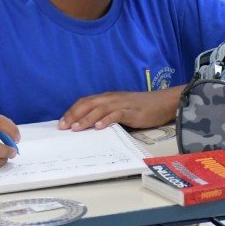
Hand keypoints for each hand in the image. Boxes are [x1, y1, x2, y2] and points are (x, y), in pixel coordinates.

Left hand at [58, 89, 178, 131]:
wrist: (163, 102)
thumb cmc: (141, 108)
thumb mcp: (120, 109)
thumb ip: (106, 114)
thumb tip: (89, 126)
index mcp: (107, 97)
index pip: (85, 102)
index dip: (72, 111)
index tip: (62, 123)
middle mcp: (112, 98)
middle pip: (88, 104)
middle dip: (74, 115)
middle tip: (63, 127)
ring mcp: (121, 104)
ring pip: (100, 109)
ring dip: (86, 119)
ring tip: (76, 128)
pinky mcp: (131, 111)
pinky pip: (117, 114)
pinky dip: (107, 120)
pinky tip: (99, 127)